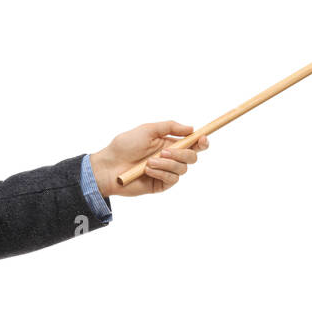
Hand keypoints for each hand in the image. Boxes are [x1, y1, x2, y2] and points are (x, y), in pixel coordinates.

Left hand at [89, 120, 209, 197]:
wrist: (109, 166)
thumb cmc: (124, 146)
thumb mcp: (147, 130)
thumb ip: (170, 127)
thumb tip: (191, 128)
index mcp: (168, 143)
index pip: (192, 143)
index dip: (201, 141)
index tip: (202, 138)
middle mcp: (170, 158)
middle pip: (192, 157)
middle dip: (183, 153)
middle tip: (166, 151)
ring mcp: (165, 172)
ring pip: (182, 169)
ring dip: (167, 164)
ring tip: (149, 162)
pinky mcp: (160, 185)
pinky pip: (171, 179)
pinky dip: (161, 173)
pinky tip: (148, 170)